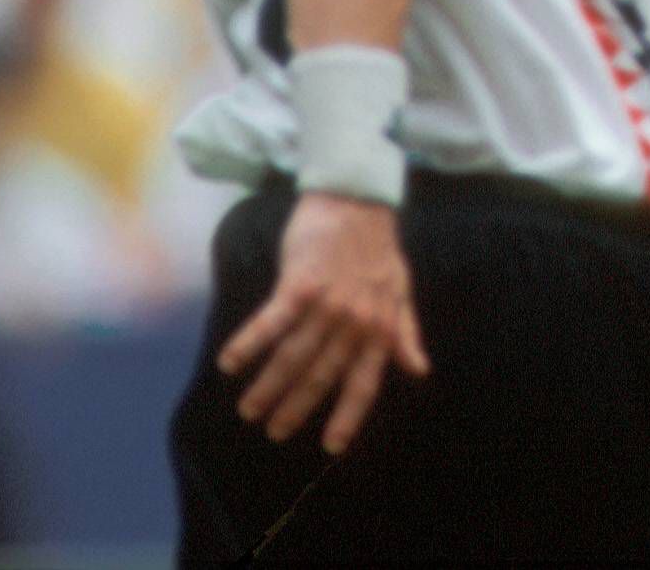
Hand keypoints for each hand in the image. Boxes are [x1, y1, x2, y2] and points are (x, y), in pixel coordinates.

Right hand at [221, 192, 429, 453]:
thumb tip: (419, 369)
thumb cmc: (377, 248)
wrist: (358, 201)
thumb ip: (405, 332)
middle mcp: (357, 322)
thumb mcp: (402, 291)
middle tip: (273, 431)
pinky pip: (271, 324)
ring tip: (248, 410)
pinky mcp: (302, 285)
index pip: (365, 383)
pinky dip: (248, 345)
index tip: (332, 447)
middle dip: (296, 409)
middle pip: (322, 377)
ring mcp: (329, 305)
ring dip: (267, 387)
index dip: (349, 416)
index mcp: (381, 327)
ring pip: (293, 358)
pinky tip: (230, 364)